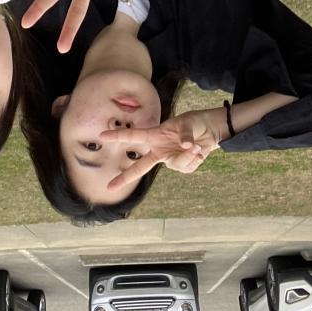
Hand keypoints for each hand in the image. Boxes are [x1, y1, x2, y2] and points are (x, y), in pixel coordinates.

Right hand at [99, 108, 226, 190]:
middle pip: (140, 166)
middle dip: (125, 177)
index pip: (133, 136)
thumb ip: (185, 135)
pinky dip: (195, 160)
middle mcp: (159, 150)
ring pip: (176, 165)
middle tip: (110, 187)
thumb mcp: (188, 123)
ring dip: (188, 156)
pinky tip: (198, 152)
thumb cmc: (194, 122)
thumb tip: (187, 146)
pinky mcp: (181, 166)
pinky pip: (187, 168)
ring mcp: (169, 159)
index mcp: (155, 136)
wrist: (209, 131)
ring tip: (196, 145)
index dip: (118, 136)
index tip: (102, 135)